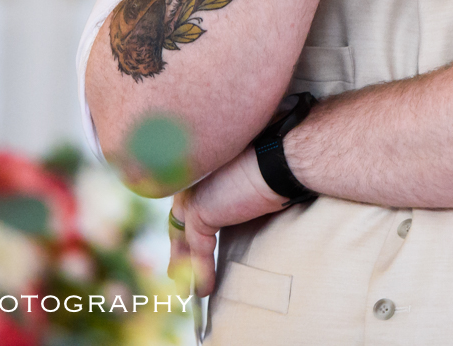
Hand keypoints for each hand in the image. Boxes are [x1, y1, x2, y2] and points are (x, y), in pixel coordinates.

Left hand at [169, 149, 286, 298]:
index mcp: (198, 172)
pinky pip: (197, 250)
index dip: (182, 231)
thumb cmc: (269, 169)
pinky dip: (202, 271)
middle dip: (177, 252)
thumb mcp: (240, 186)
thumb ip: (225, 198)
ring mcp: (190, 196)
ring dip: (185, 267)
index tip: (183, 250)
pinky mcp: (198, 212)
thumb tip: (227, 216)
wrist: (277, 162)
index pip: (184, 207)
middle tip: (176, 273)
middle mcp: (189, 182)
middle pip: (177, 223)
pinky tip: (205, 288)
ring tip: (189, 290)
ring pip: (183, 239)